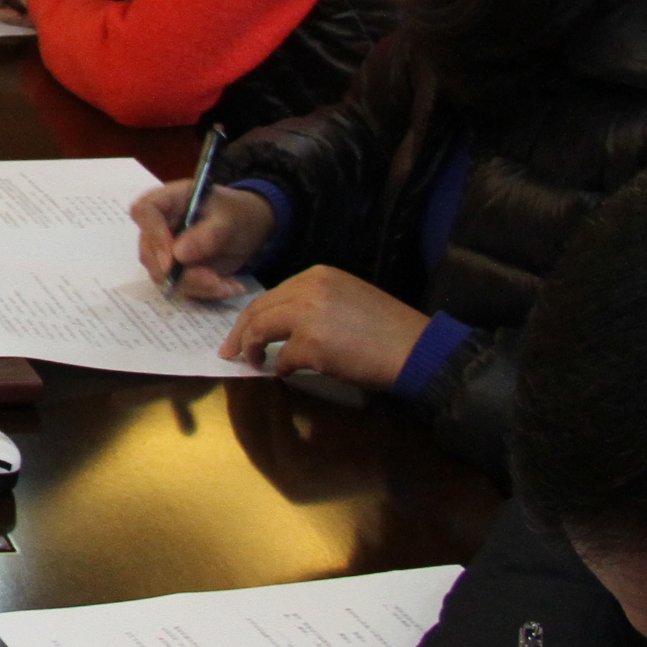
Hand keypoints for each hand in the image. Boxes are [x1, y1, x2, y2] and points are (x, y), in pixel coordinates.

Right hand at [129, 180, 274, 299]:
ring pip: (163, 276)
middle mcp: (157, 225)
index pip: (144, 211)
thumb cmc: (235, 214)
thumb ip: (207, 234)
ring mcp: (161, 249)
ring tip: (230, 286)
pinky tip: (229, 287)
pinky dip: (204, 292)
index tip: (172, 259)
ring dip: (197, 286)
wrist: (245, 228)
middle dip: (181, 273)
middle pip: (149, 252)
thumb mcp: (229, 220)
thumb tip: (178, 254)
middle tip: (214, 281)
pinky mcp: (172, 270)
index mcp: (167, 200)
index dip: (153, 234)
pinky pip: (179, 287)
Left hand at [222, 263, 430, 388]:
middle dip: (241, 331)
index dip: (254, 315)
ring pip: (262, 328)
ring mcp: (308, 314)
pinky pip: (283, 356)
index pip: (272, 294)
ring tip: (251, 362)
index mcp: (318, 275)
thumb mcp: (347, 299)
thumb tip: (282, 328)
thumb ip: (314, 303)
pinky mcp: (312, 344)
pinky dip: (280, 366)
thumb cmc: (387, 330)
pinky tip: (284, 372)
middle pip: (260, 308)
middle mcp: (310, 287)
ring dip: (252, 347)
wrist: (416, 349)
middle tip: (230, 351)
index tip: (242, 330)